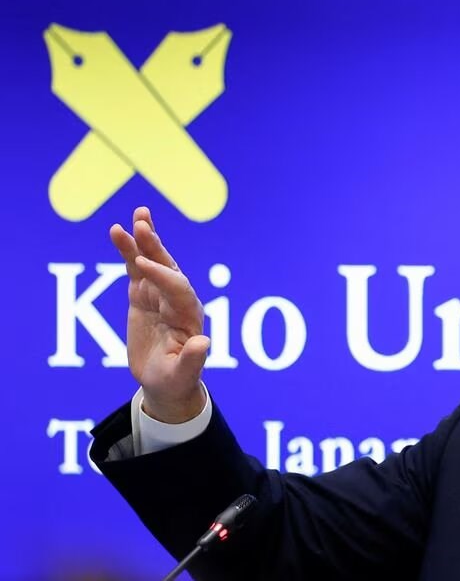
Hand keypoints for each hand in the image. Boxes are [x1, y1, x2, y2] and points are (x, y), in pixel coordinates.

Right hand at [109, 206, 207, 422]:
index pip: (177, 289)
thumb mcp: (182, 375)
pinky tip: (118, 230)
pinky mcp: (144, 295)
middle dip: (156, 248)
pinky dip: (128, 250)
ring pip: (153, 262)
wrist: (167, 382)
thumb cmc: (176, 380)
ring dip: (145, 239)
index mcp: (189, 315)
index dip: (162, 276)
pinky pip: (136, 268)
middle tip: (142, 225)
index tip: (142, 265)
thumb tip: (204, 343)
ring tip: (138, 215)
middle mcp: (177, 299)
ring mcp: (160, 294)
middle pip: (168, 268)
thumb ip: (192, 360)